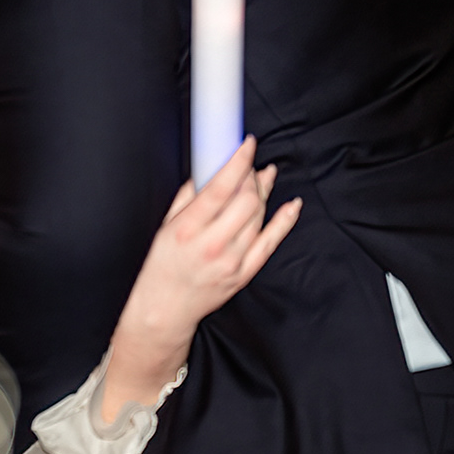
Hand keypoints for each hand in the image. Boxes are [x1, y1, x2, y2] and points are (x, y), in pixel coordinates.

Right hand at [102, 136, 302, 420]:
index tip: (246, 143)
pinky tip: (291, 204)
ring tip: (264, 175)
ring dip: (264, 192)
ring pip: (259, 216)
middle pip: (247, 200)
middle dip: (252, 176)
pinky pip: (271, 242)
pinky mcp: (244, 273)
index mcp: (187, 230)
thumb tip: (207, 171)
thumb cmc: (161, 267)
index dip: (238, 161)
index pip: (220, 188)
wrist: (165, 309)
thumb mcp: (164, 227)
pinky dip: (284, 221)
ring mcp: (232, 261)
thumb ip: (186, 198)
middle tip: (249, 165)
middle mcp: (212, 246)